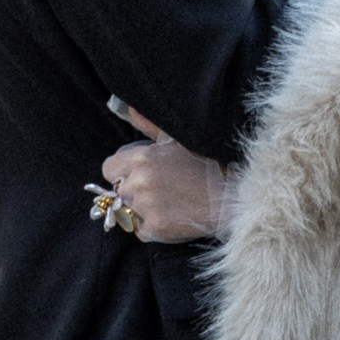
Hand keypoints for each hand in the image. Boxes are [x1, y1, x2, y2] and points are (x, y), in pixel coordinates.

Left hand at [95, 105, 231, 243]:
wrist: (231, 195)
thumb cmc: (206, 164)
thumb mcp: (176, 139)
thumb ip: (148, 126)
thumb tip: (127, 108)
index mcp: (141, 158)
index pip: (108, 168)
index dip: (122, 172)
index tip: (139, 175)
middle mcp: (139, 182)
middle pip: (119, 192)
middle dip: (133, 192)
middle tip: (160, 191)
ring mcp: (146, 207)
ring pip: (127, 213)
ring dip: (141, 211)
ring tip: (167, 204)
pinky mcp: (156, 228)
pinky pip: (141, 231)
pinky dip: (152, 228)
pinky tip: (172, 217)